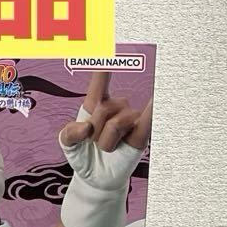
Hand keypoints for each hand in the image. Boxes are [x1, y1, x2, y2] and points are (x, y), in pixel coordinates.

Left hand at [59, 71, 151, 188]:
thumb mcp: (67, 144)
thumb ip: (69, 133)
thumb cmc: (83, 156)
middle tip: (93, 144)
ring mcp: (130, 119)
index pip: (99, 81)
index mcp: (96, 104)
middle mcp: (116, 107)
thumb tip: (86, 129)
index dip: (104, 65)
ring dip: (105, 143)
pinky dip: (154, 108)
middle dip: (93, 132)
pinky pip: (148, 119)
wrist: (94, 179)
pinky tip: (159, 96)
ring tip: (106, 149)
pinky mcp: (141, 134)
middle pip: (102, 110)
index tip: (108, 47)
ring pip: (116, 124)